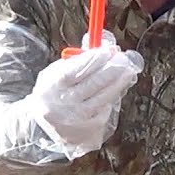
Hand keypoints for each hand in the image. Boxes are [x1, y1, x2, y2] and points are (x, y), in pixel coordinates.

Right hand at [28, 31, 143, 157]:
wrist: (45, 128)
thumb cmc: (55, 94)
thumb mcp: (56, 75)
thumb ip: (77, 60)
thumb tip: (103, 45)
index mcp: (52, 86)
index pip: (75, 70)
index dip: (94, 59)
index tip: (109, 51)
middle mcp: (64, 103)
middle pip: (92, 84)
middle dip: (111, 69)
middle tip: (123, 59)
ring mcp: (77, 117)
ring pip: (103, 97)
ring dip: (119, 83)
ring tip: (128, 72)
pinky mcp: (89, 127)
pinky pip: (105, 108)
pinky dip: (112, 97)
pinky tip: (118, 89)